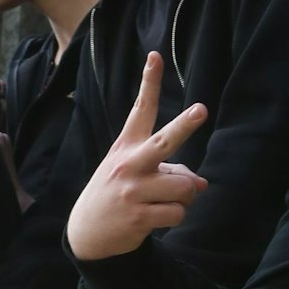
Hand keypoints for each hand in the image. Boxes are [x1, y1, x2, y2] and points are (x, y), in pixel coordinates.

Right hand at [68, 52, 208, 261]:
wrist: (87, 232)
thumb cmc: (117, 193)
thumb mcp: (132, 174)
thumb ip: (167, 170)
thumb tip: (198, 183)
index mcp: (126, 146)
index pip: (140, 109)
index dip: (149, 82)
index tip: (155, 56)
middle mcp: (129, 164)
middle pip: (164, 142)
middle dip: (185, 125)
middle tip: (202, 109)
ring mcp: (133, 191)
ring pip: (184, 185)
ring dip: (183, 195)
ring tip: (163, 200)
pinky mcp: (139, 216)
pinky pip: (178, 212)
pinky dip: (175, 215)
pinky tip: (156, 217)